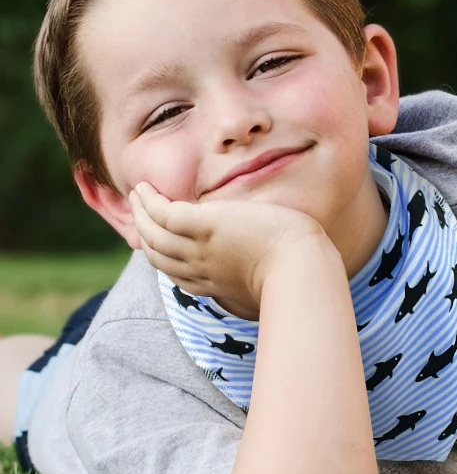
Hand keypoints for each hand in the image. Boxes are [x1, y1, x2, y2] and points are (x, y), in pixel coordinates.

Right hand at [129, 182, 328, 317]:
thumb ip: (254, 281)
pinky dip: (150, 202)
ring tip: (137, 194)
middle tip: (139, 211)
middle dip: (144, 232)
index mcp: (215, 285)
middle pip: (158, 253)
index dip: (162, 256)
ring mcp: (200, 249)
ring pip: (154, 233)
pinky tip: (145, 188)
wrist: (302, 269)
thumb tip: (258, 281)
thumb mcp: (267, 283)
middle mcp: (201, 270)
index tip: (157, 241)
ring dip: (141, 212)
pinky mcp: (206, 227)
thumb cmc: (298, 274)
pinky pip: (165, 214)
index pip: (177, 272)